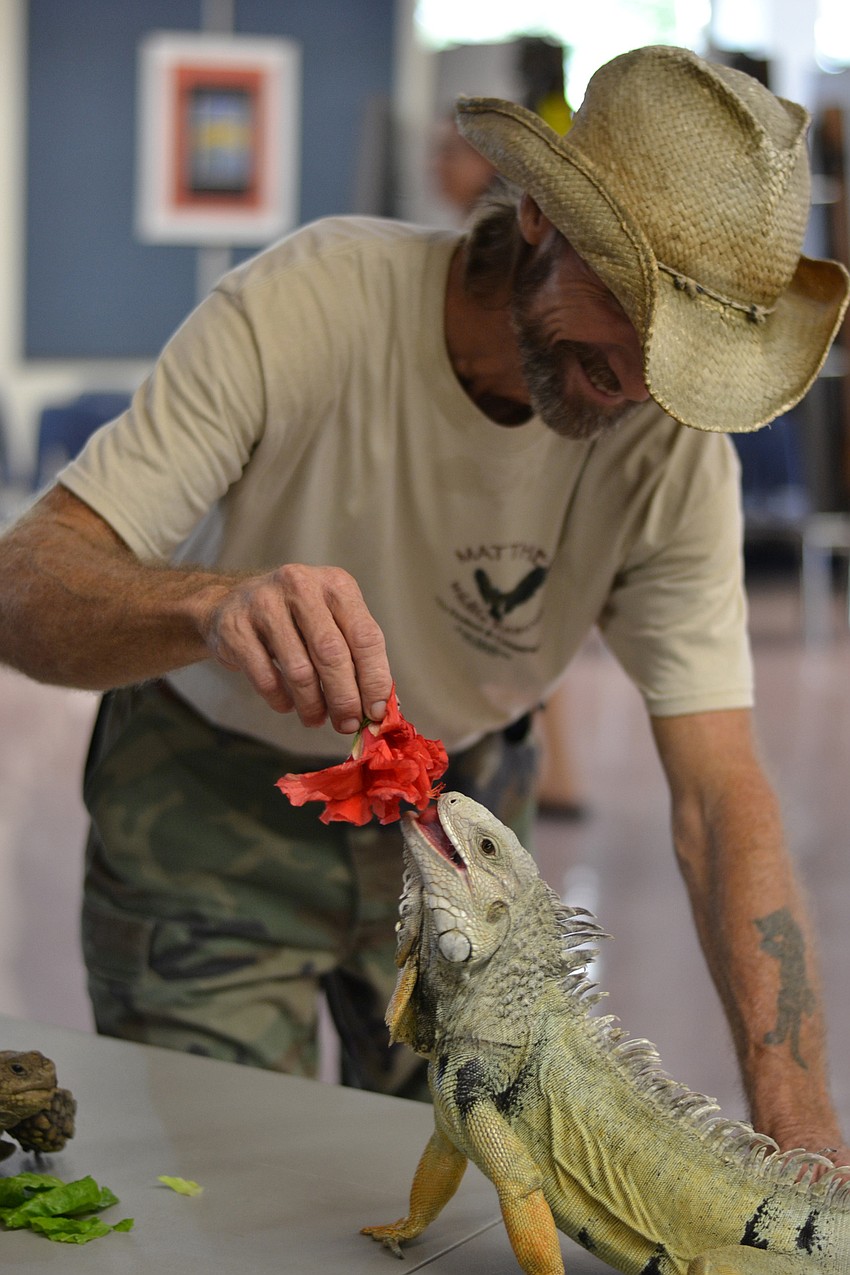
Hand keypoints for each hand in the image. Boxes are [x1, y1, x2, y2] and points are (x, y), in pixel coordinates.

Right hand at [199, 563, 391, 731]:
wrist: (233, 603)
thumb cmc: (296, 618)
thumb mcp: (332, 620)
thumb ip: (356, 656)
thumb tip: (379, 707)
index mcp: (336, 585)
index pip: (365, 636)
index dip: (374, 679)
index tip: (377, 711)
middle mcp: (301, 586)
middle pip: (332, 654)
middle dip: (344, 698)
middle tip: (347, 724)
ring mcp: (264, 604)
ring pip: (299, 670)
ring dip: (312, 704)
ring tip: (316, 719)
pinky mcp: (235, 627)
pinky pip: (265, 677)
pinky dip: (281, 700)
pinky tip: (288, 705)